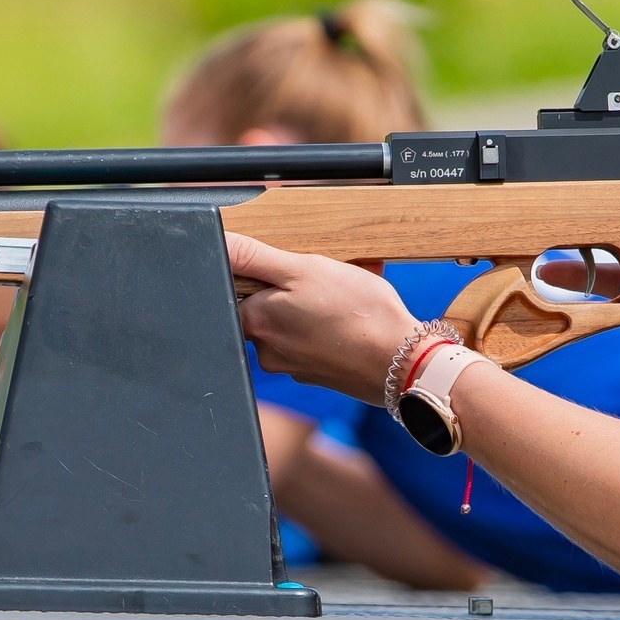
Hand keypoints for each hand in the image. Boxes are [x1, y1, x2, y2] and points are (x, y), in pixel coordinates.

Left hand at [228, 234, 418, 401]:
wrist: (400, 362)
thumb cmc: (356, 314)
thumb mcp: (303, 269)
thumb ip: (254, 257)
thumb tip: (219, 245)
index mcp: (254, 321)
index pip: (237, 289)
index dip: (266, 273)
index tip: (293, 270)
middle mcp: (265, 350)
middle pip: (269, 305)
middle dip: (295, 287)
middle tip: (325, 280)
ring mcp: (292, 366)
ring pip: (295, 321)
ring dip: (316, 304)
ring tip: (346, 296)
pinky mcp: (316, 374)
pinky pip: (315, 339)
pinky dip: (329, 324)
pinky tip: (353, 316)